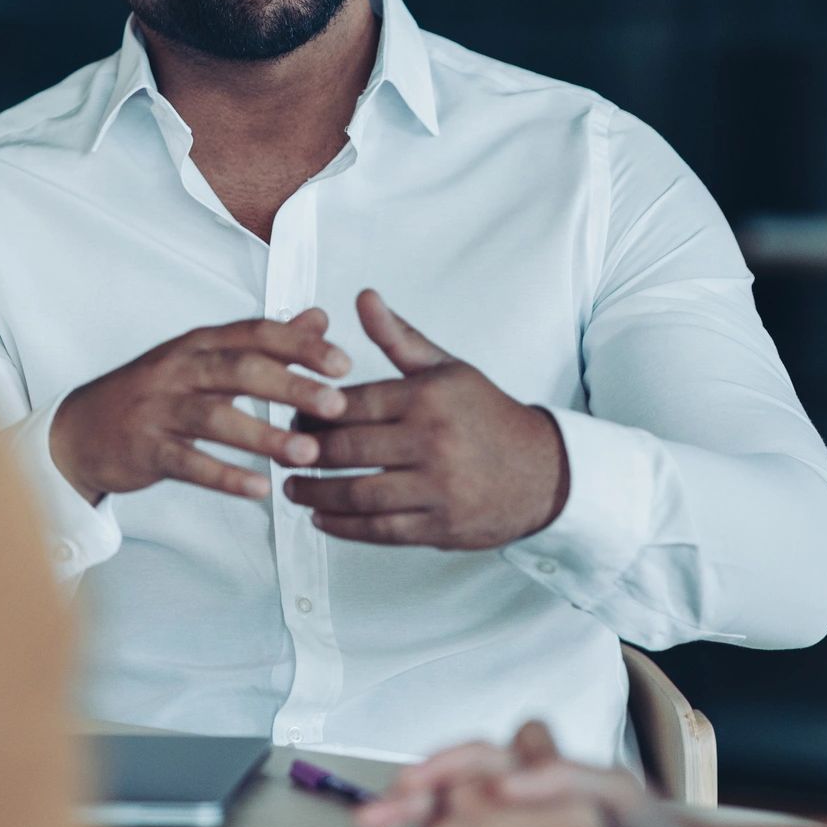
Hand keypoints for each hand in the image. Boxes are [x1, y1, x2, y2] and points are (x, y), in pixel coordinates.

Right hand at [48, 310, 350, 504]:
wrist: (83, 429)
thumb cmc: (158, 391)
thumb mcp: (208, 357)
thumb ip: (267, 341)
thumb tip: (321, 316)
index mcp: (200, 343)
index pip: (255, 334)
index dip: (300, 346)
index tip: (344, 363)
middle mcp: (179, 368)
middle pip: (240, 370)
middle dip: (291, 386)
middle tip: (337, 405)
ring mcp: (159, 409)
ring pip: (214, 418)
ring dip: (263, 435)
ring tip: (307, 454)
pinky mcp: (145, 449)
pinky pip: (187, 463)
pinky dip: (224, 476)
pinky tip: (260, 489)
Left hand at [281, 290, 569, 548]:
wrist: (543, 472)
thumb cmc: (487, 415)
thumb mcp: (447, 369)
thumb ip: (399, 338)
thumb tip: (363, 297)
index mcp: (428, 398)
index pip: (351, 403)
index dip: (312, 411)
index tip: (291, 414)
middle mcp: (432, 442)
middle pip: (348, 450)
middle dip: (306, 453)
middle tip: (283, 452)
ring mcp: (437, 487)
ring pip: (358, 494)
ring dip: (315, 495)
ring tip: (292, 489)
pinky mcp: (440, 526)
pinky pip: (380, 530)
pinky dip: (344, 527)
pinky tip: (322, 519)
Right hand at [362, 723, 686, 826]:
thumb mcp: (612, 792)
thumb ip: (560, 774)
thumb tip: (506, 776)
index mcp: (533, 765)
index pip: (481, 755)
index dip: (450, 764)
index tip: (429, 782)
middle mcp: (510, 791)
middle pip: (449, 786)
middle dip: (411, 798)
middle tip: (378, 812)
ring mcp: (504, 826)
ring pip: (445, 822)